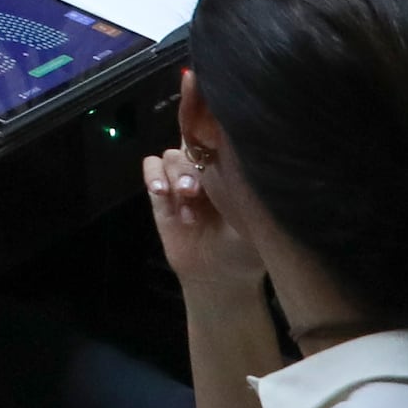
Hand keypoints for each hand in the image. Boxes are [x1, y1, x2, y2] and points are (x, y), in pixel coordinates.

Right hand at [141, 146, 255, 298]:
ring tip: (188, 201)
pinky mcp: (161, 195)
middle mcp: (206, 171)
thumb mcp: (257, 216)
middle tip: (197, 189)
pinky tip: (164, 193)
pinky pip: (151, 169)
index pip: (218, 136)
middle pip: (189, 141)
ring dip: (176, 175)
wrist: (220, 277)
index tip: (210, 141)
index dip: (210, 129)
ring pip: (171, 156)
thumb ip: (249, 188)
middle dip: (192, 161)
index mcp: (231, 171)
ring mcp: (181, 181)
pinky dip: (154, 177)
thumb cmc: (246, 248)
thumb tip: (250, 157)